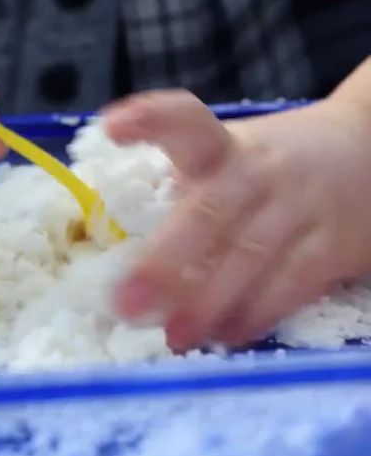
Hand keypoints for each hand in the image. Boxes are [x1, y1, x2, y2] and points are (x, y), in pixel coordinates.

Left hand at [106, 90, 370, 350]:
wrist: (369, 151)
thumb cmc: (273, 166)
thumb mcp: (231, 155)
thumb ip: (190, 192)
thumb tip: (130, 266)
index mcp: (223, 145)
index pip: (187, 121)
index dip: (151, 120)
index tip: (112, 127)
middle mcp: (259, 170)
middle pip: (211, 211)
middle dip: (166, 261)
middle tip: (127, 304)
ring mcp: (300, 206)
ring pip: (249, 254)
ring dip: (207, 300)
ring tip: (174, 335)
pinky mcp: (335, 244)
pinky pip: (292, 283)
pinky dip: (257, 312)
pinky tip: (226, 334)